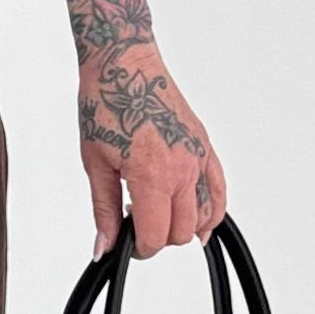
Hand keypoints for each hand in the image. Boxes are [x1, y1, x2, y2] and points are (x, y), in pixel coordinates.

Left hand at [78, 41, 226, 260]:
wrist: (124, 64)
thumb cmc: (108, 104)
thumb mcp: (96, 166)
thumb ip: (104, 212)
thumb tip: (105, 247)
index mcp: (152, 175)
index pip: (155, 236)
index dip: (138, 249)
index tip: (127, 244)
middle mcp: (182, 168)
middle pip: (181, 232)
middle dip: (159, 239)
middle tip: (137, 227)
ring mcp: (197, 157)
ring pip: (204, 216)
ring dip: (183, 226)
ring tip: (159, 215)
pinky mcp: (204, 146)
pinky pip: (218, 190)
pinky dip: (212, 211)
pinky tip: (201, 223)